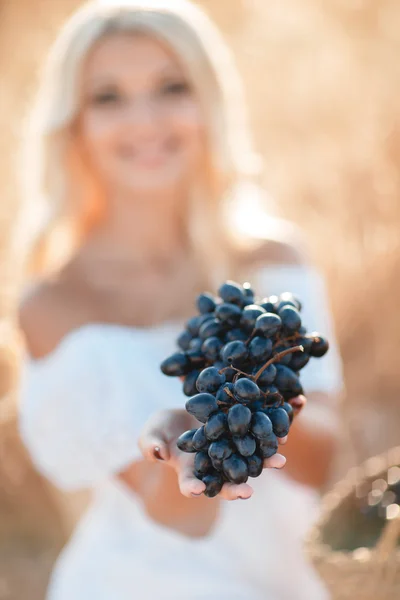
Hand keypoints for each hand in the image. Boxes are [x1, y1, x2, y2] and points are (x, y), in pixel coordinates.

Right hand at [139, 396, 305, 500]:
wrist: (179, 418)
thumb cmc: (160, 432)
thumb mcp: (151, 436)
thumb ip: (150, 446)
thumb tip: (155, 454)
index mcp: (188, 471)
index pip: (190, 484)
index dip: (193, 488)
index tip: (197, 490)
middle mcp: (212, 467)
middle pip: (226, 480)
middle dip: (237, 488)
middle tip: (247, 493)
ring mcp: (228, 452)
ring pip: (248, 461)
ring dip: (264, 462)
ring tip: (280, 461)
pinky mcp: (240, 435)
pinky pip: (257, 438)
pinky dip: (270, 437)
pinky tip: (284, 432)